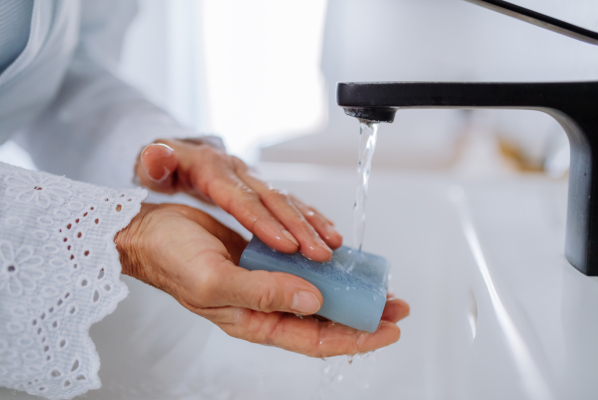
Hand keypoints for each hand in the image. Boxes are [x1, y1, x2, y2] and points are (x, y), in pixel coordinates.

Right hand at [115, 203, 408, 356]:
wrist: (151, 234)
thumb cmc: (172, 261)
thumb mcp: (216, 282)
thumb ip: (265, 293)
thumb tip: (314, 301)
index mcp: (255, 321)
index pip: (315, 340)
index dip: (355, 338)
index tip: (388, 330)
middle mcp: (266, 305)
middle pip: (324, 320)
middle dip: (362, 316)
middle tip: (395, 305)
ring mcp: (266, 282)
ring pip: (317, 294)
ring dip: (347, 290)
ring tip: (376, 284)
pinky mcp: (264, 259)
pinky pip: (303, 267)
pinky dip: (325, 266)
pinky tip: (341, 260)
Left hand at [134, 139, 341, 261]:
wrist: (173, 154)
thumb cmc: (161, 166)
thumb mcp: (150, 163)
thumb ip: (153, 163)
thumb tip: (156, 157)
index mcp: (213, 170)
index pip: (241, 200)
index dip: (264, 221)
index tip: (286, 244)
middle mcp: (238, 172)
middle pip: (274, 200)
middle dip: (300, 227)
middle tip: (321, 253)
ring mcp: (252, 178)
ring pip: (288, 200)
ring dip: (313, 223)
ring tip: (333, 245)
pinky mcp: (260, 187)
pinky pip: (290, 202)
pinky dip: (311, 217)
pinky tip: (327, 233)